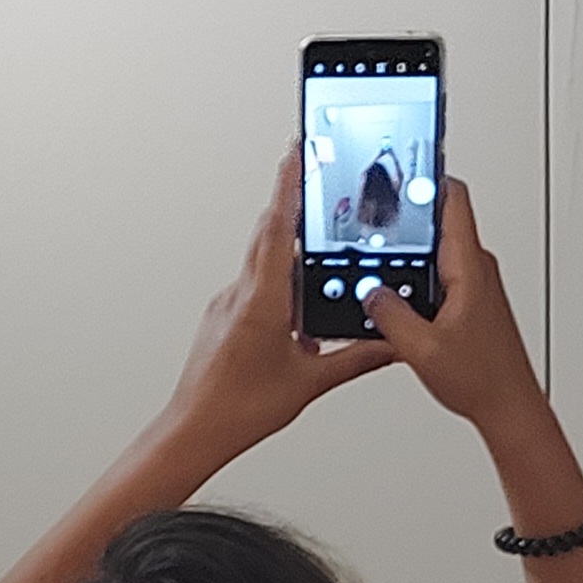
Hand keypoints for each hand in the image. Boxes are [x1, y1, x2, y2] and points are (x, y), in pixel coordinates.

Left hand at [166, 144, 392, 465]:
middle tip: (311, 169)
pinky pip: (255, 285)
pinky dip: (278, 280)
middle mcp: (240, 295)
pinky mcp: (224, 319)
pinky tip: (296, 299)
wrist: (194, 431)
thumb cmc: (238, 410)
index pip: (278, 228)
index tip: (300, 151)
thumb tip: (388, 344)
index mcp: (261, 302)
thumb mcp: (309, 383)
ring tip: (314, 234)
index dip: (290, 186)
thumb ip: (354, 359)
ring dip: (288, 244)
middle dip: (292, 202)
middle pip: (270, 234)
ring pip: (263, 260)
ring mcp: (228, 305)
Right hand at [358, 179, 544, 443]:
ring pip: (437, 252)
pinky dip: (416, 281)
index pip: (452, 198)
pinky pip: (440, 277)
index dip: (425, 177)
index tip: (401, 165)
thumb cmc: (483, 379)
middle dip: (405, 219)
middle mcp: (477, 269)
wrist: (509, 407)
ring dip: (409, 256)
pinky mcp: (471, 303)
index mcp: (469, 267)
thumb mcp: (422, 348)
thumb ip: (389, 315)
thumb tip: (368, 291)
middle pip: (439, 221)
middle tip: (375, 216)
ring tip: (379, 264)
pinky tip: (396, 302)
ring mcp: (476, 285)